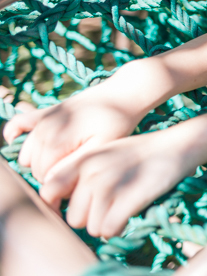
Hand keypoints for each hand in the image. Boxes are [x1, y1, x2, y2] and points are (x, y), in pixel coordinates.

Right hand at [3, 87, 142, 182]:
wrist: (122, 93)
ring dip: (42, 162)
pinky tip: (17, 140)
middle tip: (79, 171)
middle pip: (36, 168)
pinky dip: (15, 133)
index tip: (81, 179)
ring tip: (68, 160)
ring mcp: (42, 120)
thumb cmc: (116, 122)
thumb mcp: (100, 147)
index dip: (62, 183)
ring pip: (28, 155)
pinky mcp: (45, 113)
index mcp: (56, 141)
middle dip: (54, 174)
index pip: (45, 176)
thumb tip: (49, 180)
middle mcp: (43, 130)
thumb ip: (73, 164)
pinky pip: (18, 124)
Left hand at [39, 129, 196, 238]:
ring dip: (105, 225)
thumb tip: (56, 200)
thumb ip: (78, 172)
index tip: (76, 209)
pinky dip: (118, 228)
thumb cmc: (139, 153)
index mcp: (82, 160)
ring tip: (120, 210)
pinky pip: (109, 229)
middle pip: (73, 218)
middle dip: (90, 218)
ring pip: (91, 227)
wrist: (176, 145)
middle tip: (109, 208)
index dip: (58, 207)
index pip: (48, 192)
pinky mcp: (128, 197)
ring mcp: (109, 184)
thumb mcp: (104, 153)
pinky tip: (127, 216)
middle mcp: (91, 171)